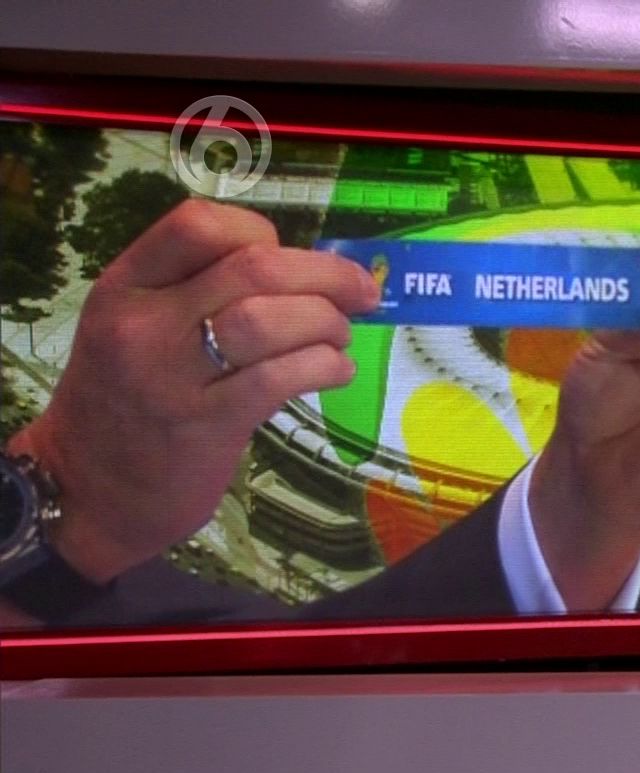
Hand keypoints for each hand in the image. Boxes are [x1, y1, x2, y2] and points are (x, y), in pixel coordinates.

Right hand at [10, 199, 374, 583]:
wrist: (88, 490)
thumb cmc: (127, 402)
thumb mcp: (138, 329)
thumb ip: (199, 293)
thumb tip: (302, 273)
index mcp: (126, 285)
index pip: (198, 224)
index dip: (263, 233)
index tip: (293, 261)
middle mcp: (144, 322)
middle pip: (253, 267)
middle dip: (326, 275)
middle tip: (361, 293)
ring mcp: (172, 374)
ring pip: (270, 319)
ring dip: (327, 323)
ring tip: (338, 339)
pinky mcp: (206, 424)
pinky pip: (280, 378)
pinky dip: (325, 367)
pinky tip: (334, 371)